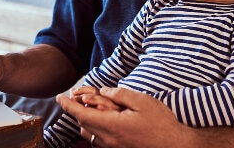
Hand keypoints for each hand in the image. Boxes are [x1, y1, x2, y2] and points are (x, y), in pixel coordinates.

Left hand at [57, 87, 194, 147]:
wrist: (174, 146)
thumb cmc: (160, 123)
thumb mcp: (142, 101)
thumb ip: (120, 94)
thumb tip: (104, 91)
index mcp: (112, 125)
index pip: (81, 114)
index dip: (68, 105)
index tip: (59, 97)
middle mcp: (108, 139)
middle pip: (82, 124)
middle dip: (76, 110)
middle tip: (75, 97)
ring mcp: (113, 147)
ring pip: (88, 134)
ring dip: (85, 120)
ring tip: (89, 107)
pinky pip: (97, 140)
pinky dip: (94, 128)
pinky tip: (102, 120)